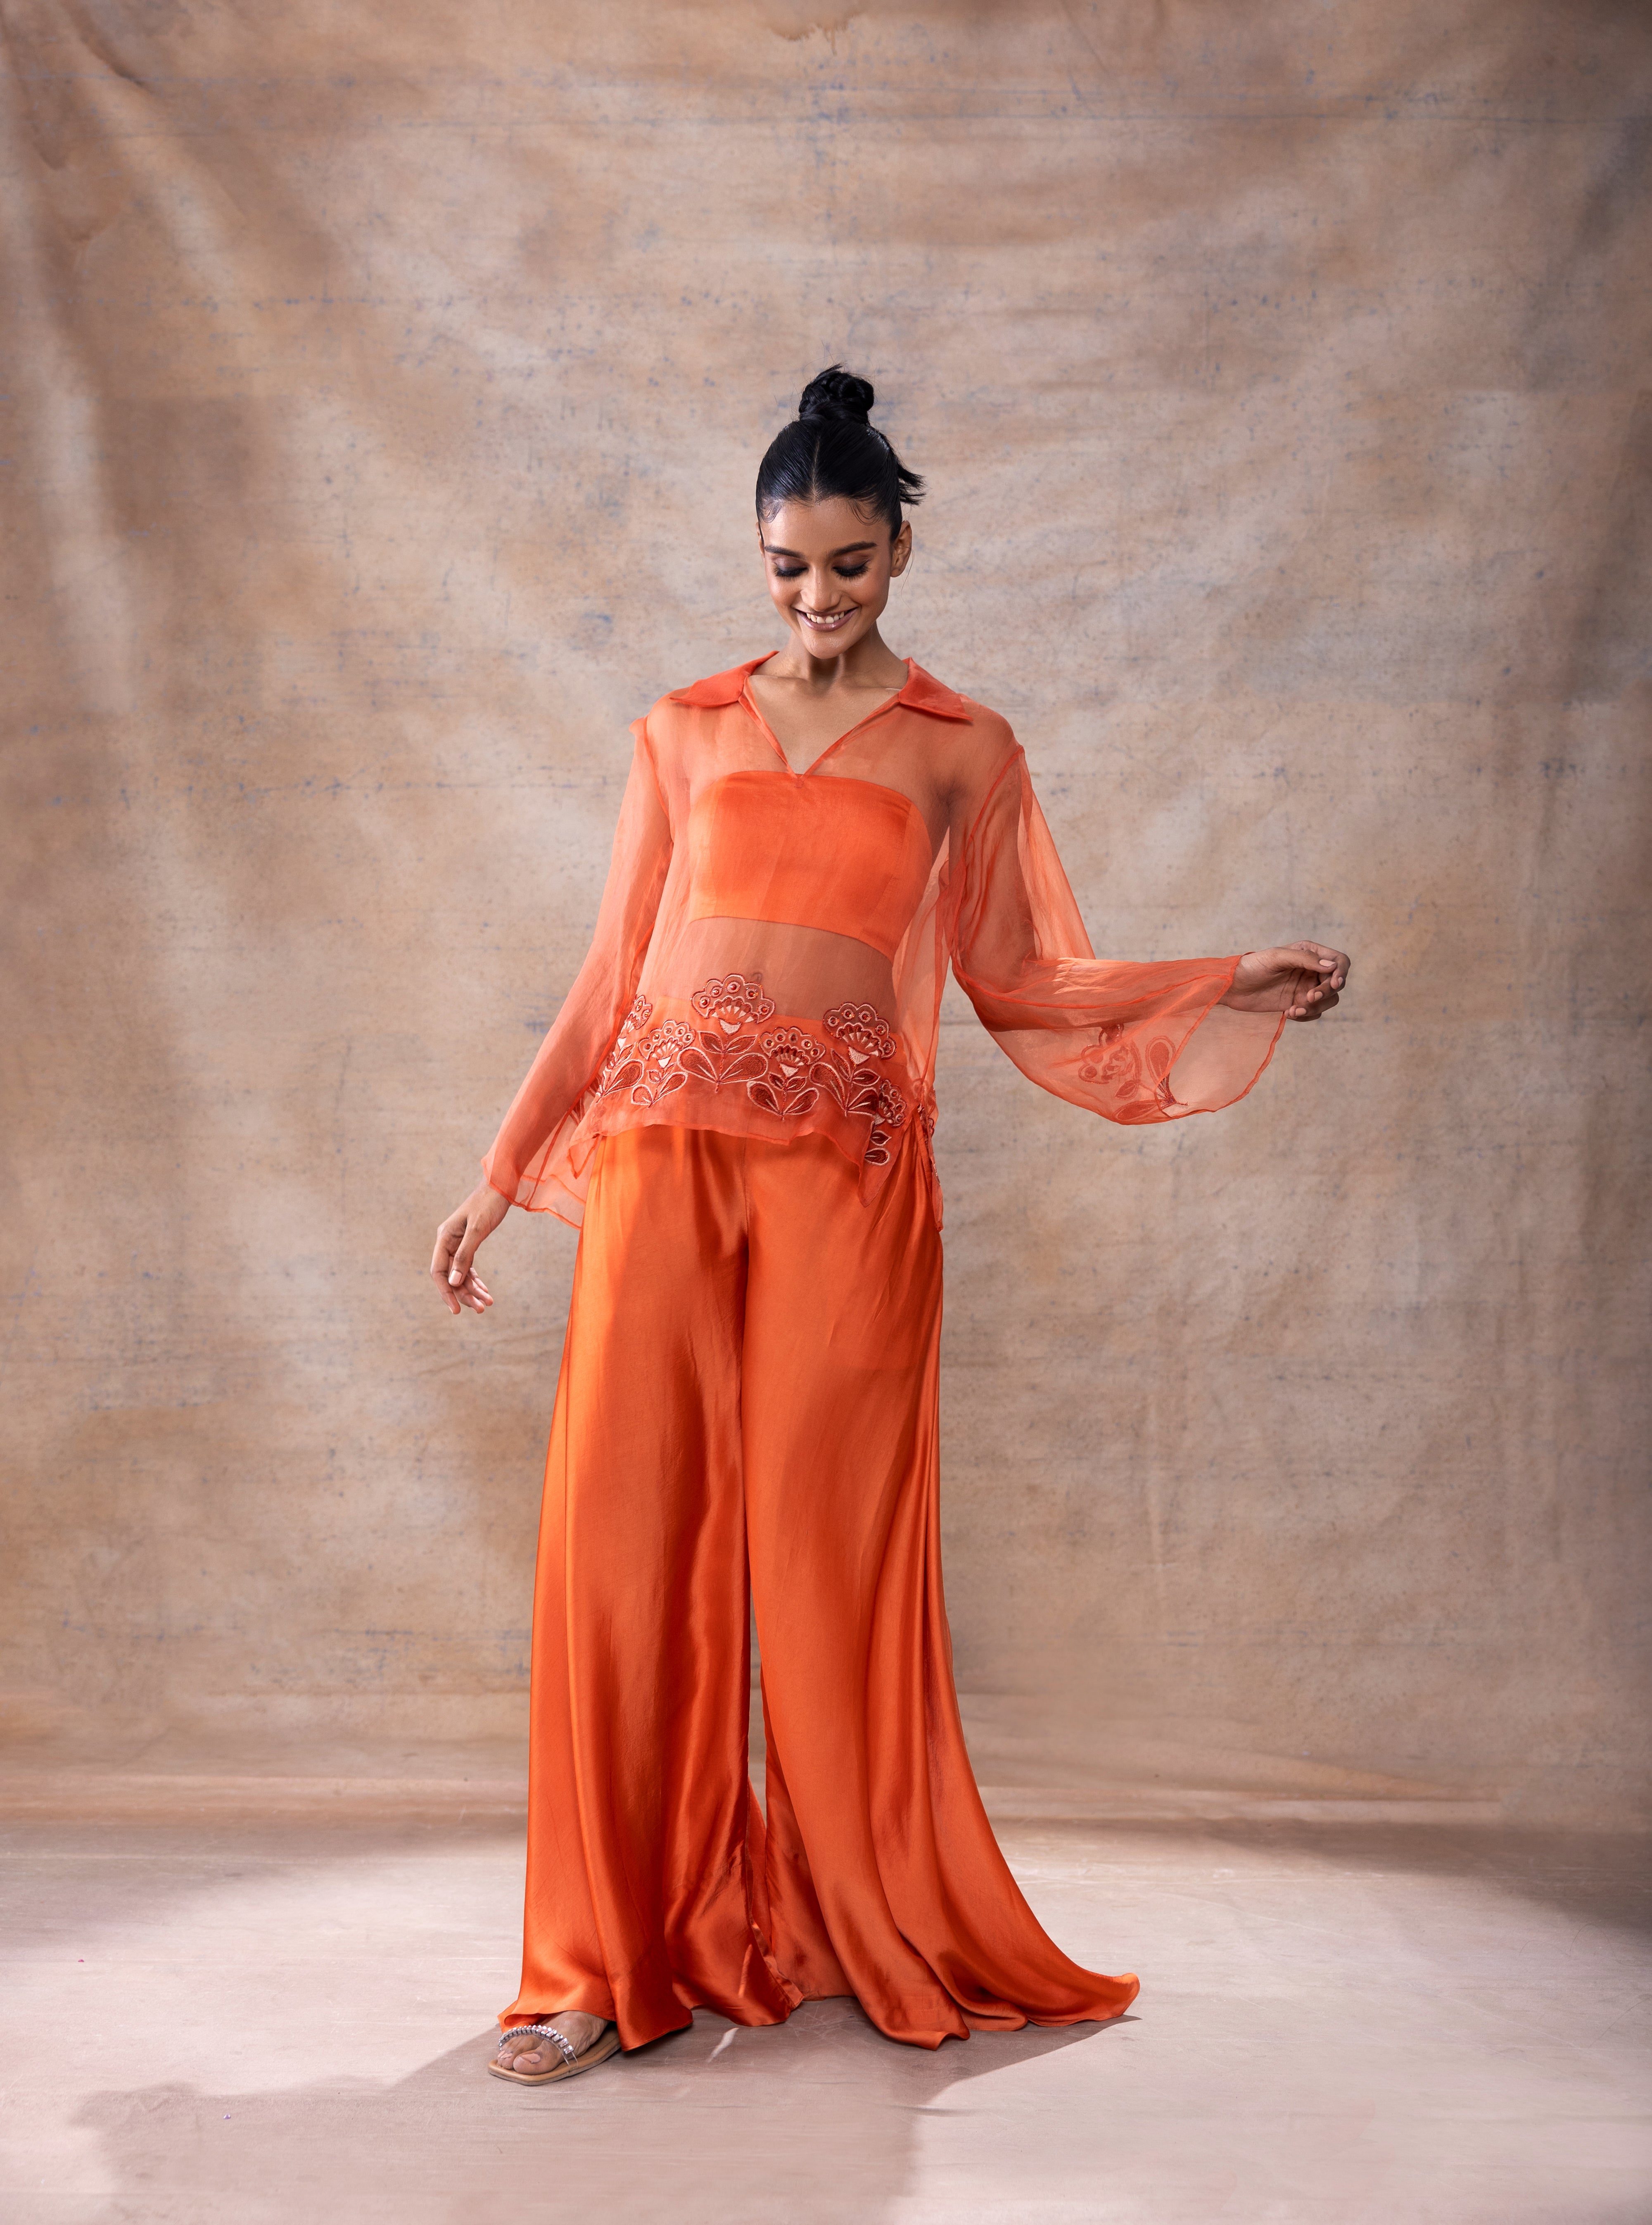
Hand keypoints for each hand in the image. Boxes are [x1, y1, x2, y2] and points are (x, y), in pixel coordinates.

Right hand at [430, 1182, 509, 1315]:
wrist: (501, 1187)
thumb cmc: (488, 1205)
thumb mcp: (477, 1230)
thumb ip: (464, 1255)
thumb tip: (453, 1282)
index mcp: (444, 1237)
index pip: (438, 1272)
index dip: (446, 1292)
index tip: (456, 1310)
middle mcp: (448, 1242)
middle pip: (451, 1276)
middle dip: (465, 1294)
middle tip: (482, 1309)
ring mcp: (458, 1243)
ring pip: (461, 1274)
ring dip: (473, 1290)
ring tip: (488, 1303)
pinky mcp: (469, 1244)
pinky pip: (468, 1267)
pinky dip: (476, 1280)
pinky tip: (486, 1291)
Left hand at [1221, 942, 1350, 1021]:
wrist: (1232, 987)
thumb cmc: (1252, 966)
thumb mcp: (1277, 958)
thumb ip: (1305, 959)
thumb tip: (1332, 966)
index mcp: (1310, 953)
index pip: (1339, 962)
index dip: (1341, 973)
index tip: (1333, 984)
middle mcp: (1311, 970)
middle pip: (1336, 984)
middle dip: (1325, 993)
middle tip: (1308, 998)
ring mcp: (1305, 988)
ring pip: (1328, 1001)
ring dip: (1315, 1007)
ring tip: (1294, 1009)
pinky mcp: (1297, 1003)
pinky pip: (1314, 1013)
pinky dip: (1306, 1015)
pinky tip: (1289, 1013)